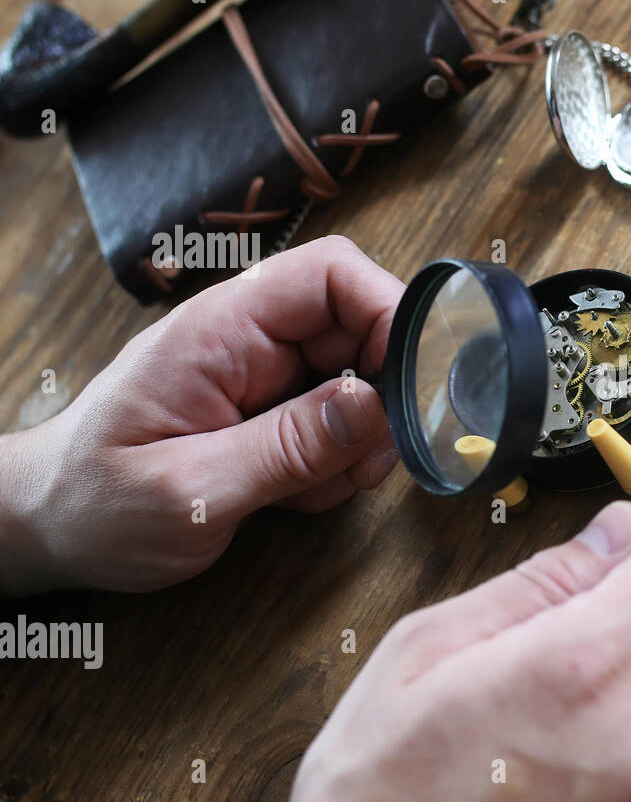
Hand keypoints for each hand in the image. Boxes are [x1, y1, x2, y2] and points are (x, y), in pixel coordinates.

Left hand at [0, 236, 404, 594]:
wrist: (50, 527)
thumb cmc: (94, 503)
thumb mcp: (190, 490)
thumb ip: (285, 449)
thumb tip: (373, 406)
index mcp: (219, 330)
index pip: (331, 274)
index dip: (388, 311)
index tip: (410, 381)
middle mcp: (248, 342)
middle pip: (359, 332)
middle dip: (380, 402)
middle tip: (366, 466)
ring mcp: (262, 376)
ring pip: (359, 386)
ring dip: (355, 444)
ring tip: (302, 489)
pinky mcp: (271, 412)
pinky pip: (337, 424)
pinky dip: (333, 465)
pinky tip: (286, 494)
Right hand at [288, 502, 630, 801]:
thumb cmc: (380, 799)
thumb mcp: (427, 653)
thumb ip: (540, 582)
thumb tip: (612, 535)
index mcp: (586, 673)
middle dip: (612, 636)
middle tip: (532, 665)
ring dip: (608, 704)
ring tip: (524, 736)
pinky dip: (609, 757)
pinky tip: (542, 774)